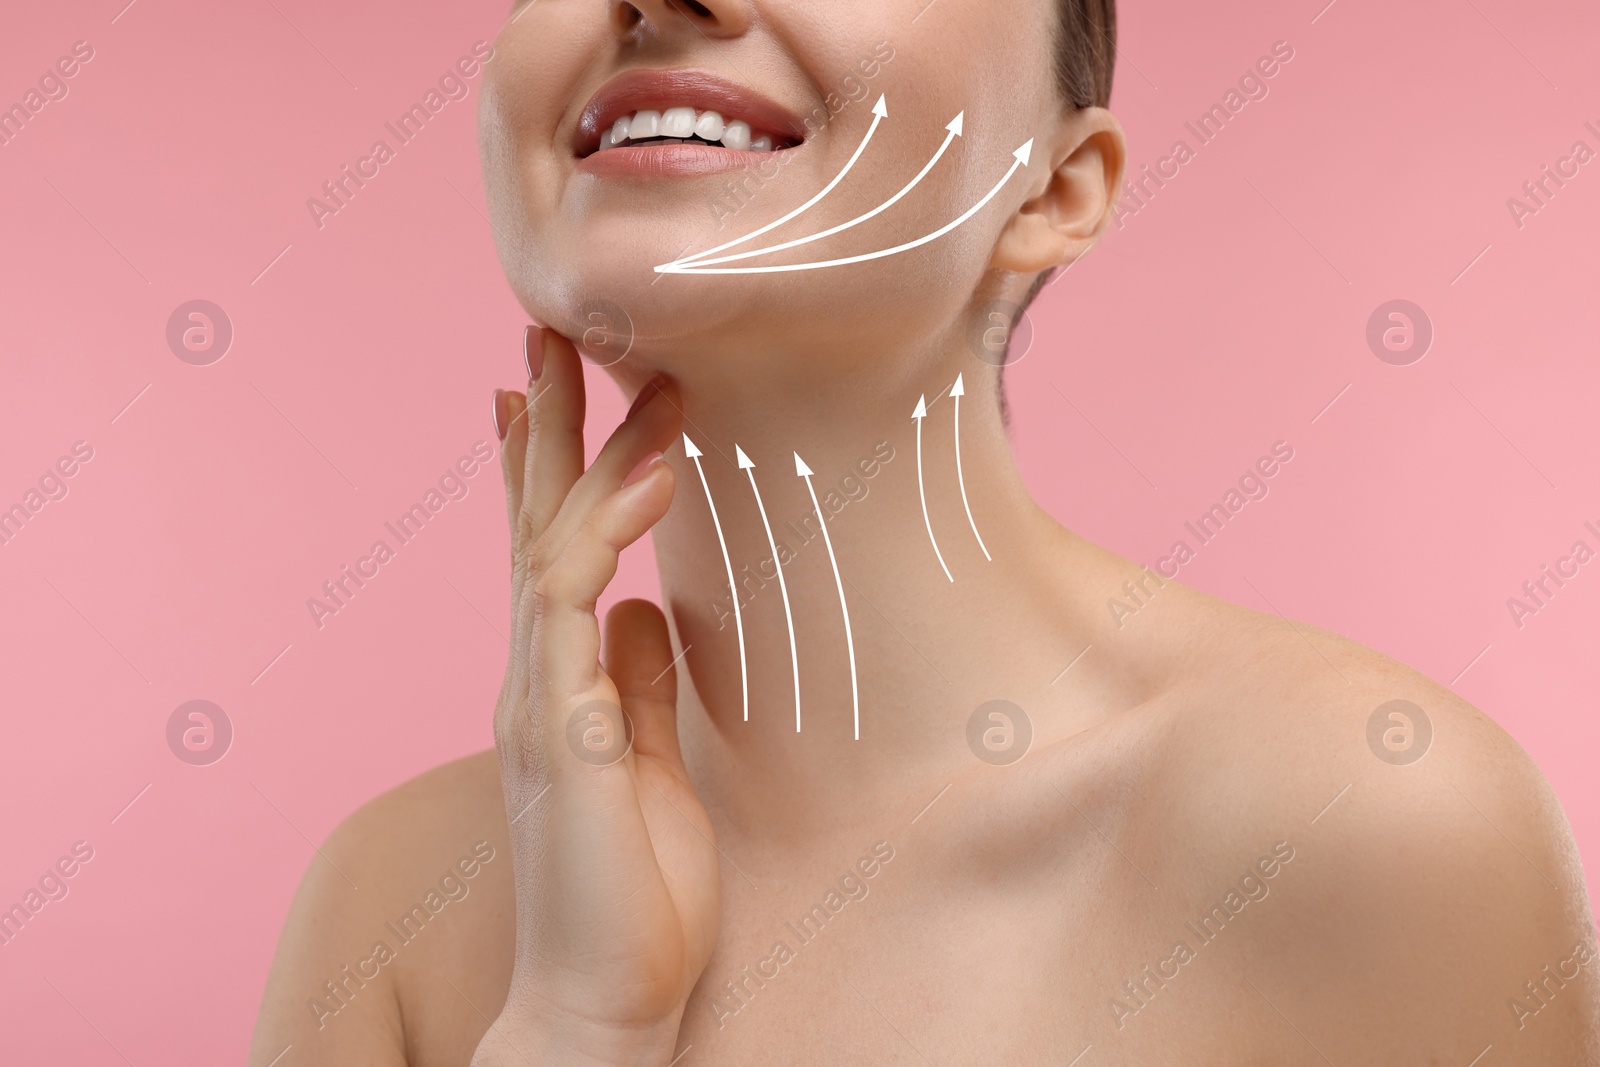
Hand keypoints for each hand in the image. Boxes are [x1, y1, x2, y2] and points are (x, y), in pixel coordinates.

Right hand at [474, 328, 719, 1066]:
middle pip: (533, 523)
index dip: (543, 468)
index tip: (544, 390)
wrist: (603, 999)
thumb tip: (646, 612)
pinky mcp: (559, 729)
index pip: (544, 549)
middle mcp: (535, 675)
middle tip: (553, 332)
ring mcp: (538, 698)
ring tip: (645, 379)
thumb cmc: (632, 893)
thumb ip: (641, 685)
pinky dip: (602, 530)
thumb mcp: (652, 763)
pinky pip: (571, 603)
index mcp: (559, 680)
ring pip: (551, 542)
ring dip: (594, 453)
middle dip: (546, 425)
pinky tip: (648, 478)